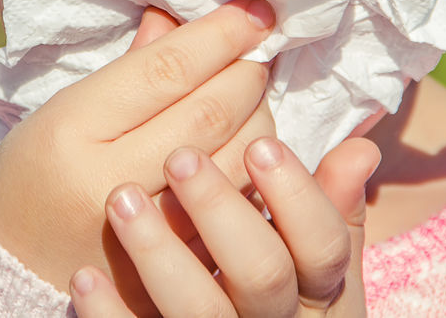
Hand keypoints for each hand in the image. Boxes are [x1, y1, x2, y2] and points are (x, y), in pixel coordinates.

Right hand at [0, 0, 277, 290]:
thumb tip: (185, 16)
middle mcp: (108, 181)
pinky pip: (233, 214)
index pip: (166, 70)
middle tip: (264, 46)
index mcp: (74, 128)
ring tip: (256, 95)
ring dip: (260, 119)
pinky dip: (252, 173)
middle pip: (207, 114)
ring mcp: (142, 236)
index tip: (256, 10)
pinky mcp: (170, 272)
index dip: (220, 35)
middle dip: (247, 72)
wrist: (9, 264)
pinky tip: (252, 147)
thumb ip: (133, 65)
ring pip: (232, 165)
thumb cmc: (35, 171)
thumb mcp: (66, 107)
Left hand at [68, 131, 380, 316]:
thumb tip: (360, 146)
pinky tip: (85, 275)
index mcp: (316, 292)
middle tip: (179, 157)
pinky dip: (113, 313)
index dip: (296, 197)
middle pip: (261, 275)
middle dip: (221, 213)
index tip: (259, 144)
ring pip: (200, 312)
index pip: (323, 246)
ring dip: (160, 254)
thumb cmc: (280, 303)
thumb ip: (330, 208)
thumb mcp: (315, 267)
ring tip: (120, 199)